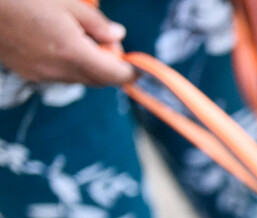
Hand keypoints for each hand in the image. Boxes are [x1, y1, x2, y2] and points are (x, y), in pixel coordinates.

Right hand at [0, 0, 133, 85]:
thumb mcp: (69, 5)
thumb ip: (98, 25)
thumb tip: (118, 36)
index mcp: (73, 53)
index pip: (114, 75)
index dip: (129, 73)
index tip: (137, 68)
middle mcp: (59, 70)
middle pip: (98, 80)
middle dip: (109, 67)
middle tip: (105, 43)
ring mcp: (42, 75)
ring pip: (79, 79)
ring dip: (88, 66)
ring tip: (78, 38)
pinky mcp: (28, 74)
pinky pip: (59, 76)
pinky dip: (68, 65)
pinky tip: (58, 43)